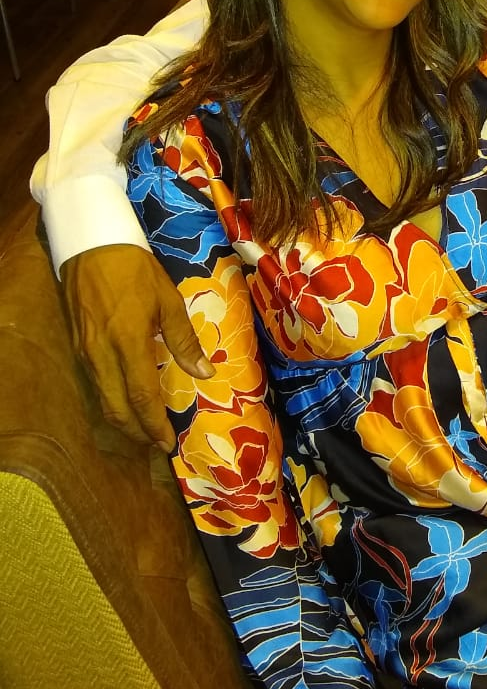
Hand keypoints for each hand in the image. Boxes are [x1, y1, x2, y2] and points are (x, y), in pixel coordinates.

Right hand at [61, 244, 211, 451]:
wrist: (92, 246)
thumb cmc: (136, 270)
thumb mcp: (167, 301)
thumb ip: (184, 341)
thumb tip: (204, 373)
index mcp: (128, 343)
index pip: (141, 396)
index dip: (154, 424)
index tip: (168, 442)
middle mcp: (102, 355)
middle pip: (117, 408)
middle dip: (137, 432)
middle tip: (158, 442)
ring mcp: (86, 353)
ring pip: (103, 399)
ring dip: (124, 418)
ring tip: (146, 427)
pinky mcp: (78, 347)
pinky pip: (96, 384)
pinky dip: (112, 400)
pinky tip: (127, 400)